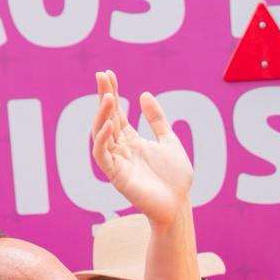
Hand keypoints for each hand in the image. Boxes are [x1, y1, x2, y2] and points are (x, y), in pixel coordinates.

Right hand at [90, 69, 192, 223]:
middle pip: (106, 118)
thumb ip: (157, 120)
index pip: (117, 113)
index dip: (112, 93)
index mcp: (132, 141)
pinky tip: (110, 123)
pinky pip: (102, 155)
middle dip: (103, 97)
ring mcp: (117, 162)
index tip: (108, 73)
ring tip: (107, 97)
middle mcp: (121, 150)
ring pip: (100, 134)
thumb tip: (144, 94)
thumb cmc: (175, 178)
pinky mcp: (116, 175)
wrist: (178, 205)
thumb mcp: (169, 141)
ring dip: (102, 115)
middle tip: (101, 76)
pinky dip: (103, 139)